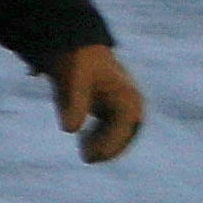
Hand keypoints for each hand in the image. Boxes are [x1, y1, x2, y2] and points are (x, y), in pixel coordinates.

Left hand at [52, 45, 146, 161]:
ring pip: (119, 136)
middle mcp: (132, 104)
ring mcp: (125, 107)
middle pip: (124, 136)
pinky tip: (83, 139)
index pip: (124, 129)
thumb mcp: (71, 81)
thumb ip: (73, 104)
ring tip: (84, 150)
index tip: (90, 156)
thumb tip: (69, 130)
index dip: (108, 145)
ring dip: (104, 146)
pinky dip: (100, 139)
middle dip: (107, 149)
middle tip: (86, 157)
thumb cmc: (75, 62)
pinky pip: (112, 131)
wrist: (72, 45)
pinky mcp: (114, 109)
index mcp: (129, 98)